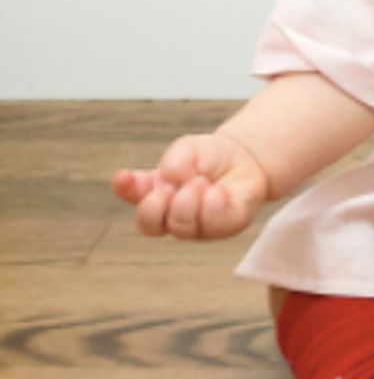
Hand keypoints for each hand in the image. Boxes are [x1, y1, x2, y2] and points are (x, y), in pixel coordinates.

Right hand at [111, 131, 270, 239]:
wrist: (245, 159)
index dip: (124, 188)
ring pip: (181, 229)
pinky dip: (211, 207)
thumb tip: (169, 179)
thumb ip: (174, 163)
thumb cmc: (209, 157)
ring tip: (200, 182)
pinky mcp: (225, 225)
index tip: (124, 176)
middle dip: (156, 206)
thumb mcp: (188, 149)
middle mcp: (171, 214)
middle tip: (172, 187)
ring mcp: (197, 225)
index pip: (132, 196)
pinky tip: (215, 192)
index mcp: (154, 193)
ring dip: (187, 204)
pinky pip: (214, 226)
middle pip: (150, 226)